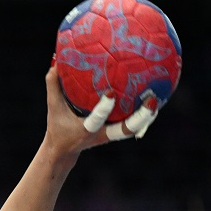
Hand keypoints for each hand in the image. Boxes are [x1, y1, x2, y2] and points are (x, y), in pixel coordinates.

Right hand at [44, 66, 158, 161]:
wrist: (64, 150)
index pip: (96, 120)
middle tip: (152, 101)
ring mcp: (111, 135)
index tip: (111, 93)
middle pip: (125, 130)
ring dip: (147, 116)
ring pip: (134, 128)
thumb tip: (56, 60)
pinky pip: (133, 124)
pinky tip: (152, 96)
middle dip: (140, 118)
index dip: (104, 109)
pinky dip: (143, 112)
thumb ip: (53, 85)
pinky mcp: (116, 133)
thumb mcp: (53, 107)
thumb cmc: (58, 126)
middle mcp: (102, 134)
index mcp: (86, 130)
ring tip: (157, 98)